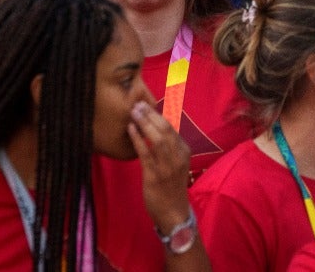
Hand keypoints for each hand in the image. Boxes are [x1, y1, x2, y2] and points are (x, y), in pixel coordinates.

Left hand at [127, 101, 192, 232]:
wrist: (173, 212)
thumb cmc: (172, 186)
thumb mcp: (175, 163)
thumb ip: (168, 147)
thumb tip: (155, 127)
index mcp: (184, 151)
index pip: (172, 127)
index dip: (159, 114)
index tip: (147, 103)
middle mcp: (178, 157)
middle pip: (165, 130)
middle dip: (151, 114)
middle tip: (138, 103)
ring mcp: (167, 167)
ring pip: (158, 139)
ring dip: (145, 123)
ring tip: (134, 112)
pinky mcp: (155, 176)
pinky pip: (146, 153)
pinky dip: (138, 139)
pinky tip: (130, 130)